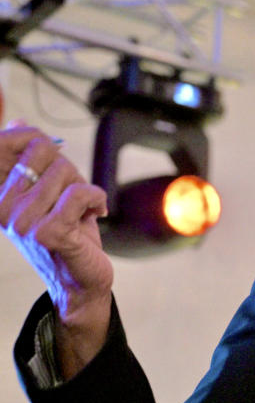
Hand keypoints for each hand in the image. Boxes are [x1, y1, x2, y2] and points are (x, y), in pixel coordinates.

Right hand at [1, 122, 113, 377]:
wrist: (80, 278)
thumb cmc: (67, 230)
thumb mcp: (49, 190)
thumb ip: (31, 160)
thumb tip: (18, 124)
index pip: (3, 142)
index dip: (30, 136)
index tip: (48, 150)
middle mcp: (1, 207)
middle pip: (42, 149)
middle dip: (67, 167)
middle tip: (72, 194)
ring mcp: (21, 221)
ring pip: (64, 170)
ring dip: (83, 187)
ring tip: (80, 210)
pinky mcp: (46, 233)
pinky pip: (80, 193)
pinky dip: (97, 198)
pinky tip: (96, 214)